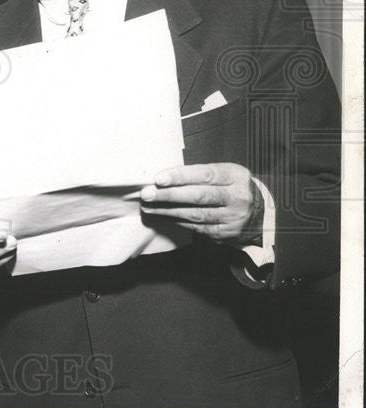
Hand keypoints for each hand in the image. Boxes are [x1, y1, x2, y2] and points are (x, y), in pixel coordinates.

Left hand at [140, 163, 263, 246]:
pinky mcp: (226, 233)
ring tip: (149, 207)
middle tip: (147, 194)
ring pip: (196, 214)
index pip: (205, 174)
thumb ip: (199, 174)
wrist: (261, 213)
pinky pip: (197, 228)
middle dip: (169, 195)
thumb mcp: (225, 173)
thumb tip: (164, 178)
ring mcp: (233, 218)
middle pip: (199, 196)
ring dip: (168, 211)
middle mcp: (237, 197)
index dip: (180, 176)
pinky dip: (178, 221)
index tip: (158, 178)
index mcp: (235, 176)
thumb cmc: (232, 187)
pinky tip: (164, 216)